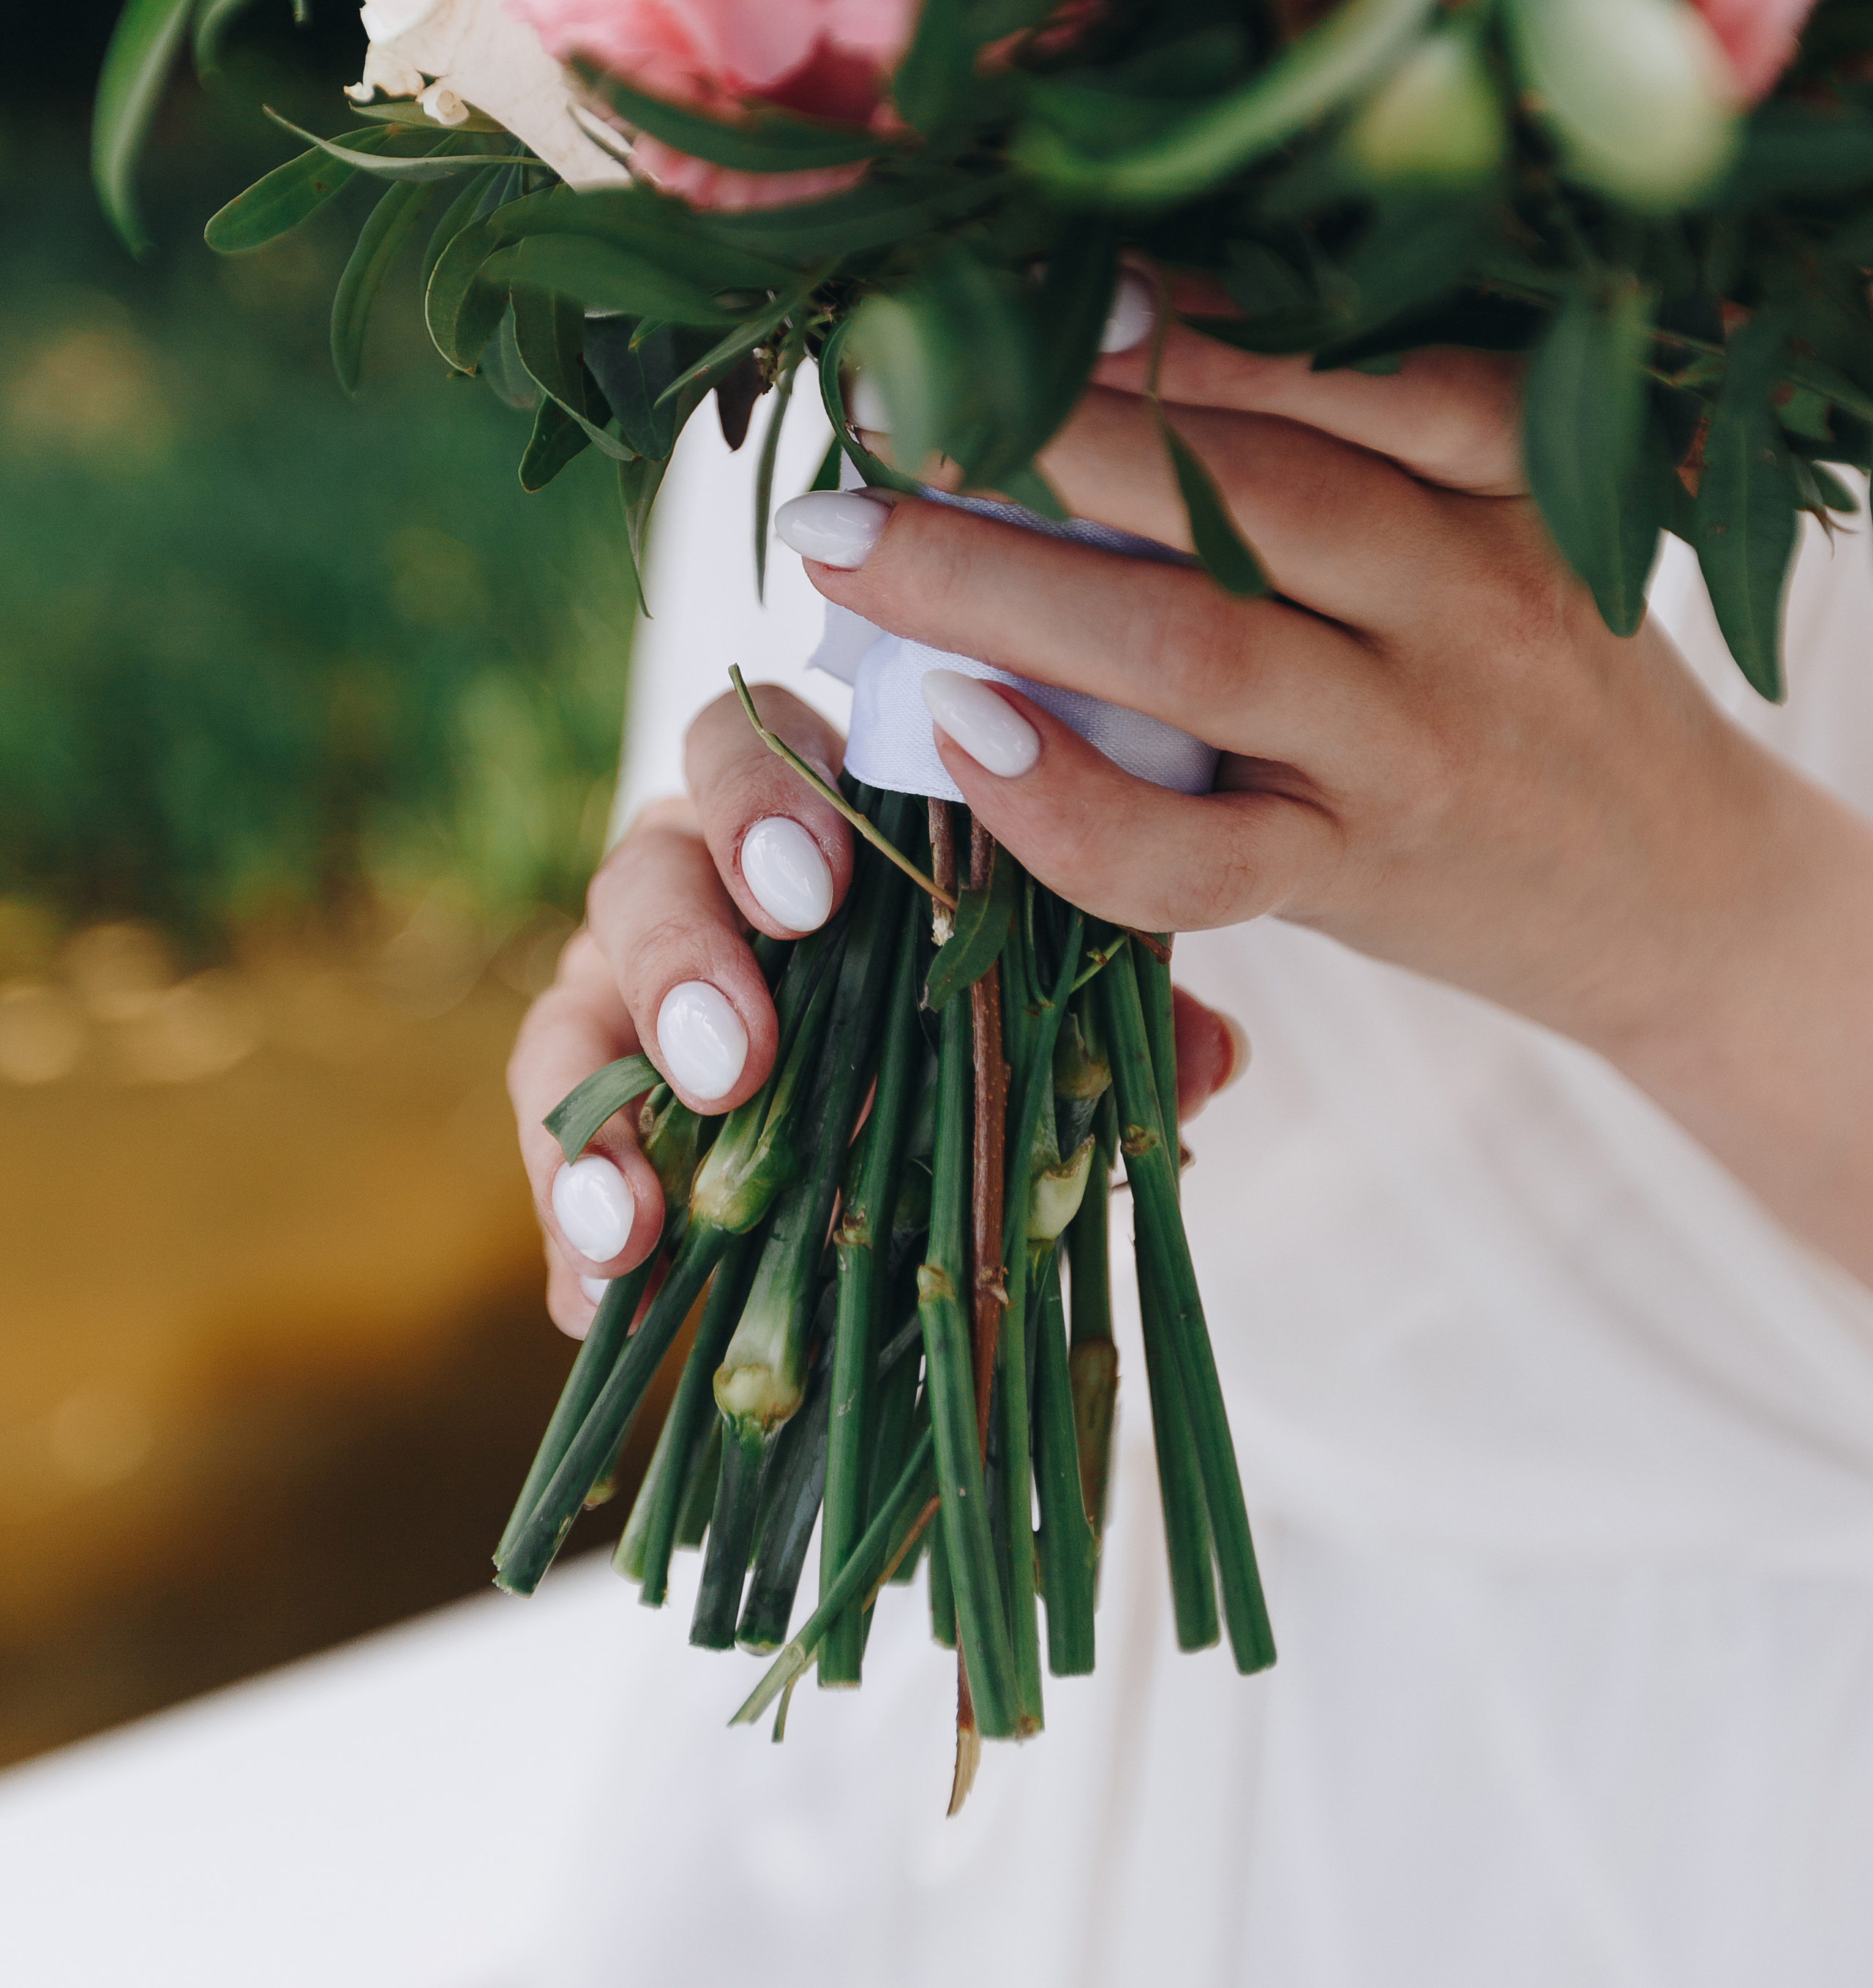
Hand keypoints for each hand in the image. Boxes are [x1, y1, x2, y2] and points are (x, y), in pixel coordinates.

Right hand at [507, 682, 1246, 1334]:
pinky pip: (559, 1143)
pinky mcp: (592, 1095)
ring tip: (638, 1216)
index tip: (817, 892)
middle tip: (732, 1056)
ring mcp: (625, 983)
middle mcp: (693, 874)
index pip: (755, 747)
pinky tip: (593, 1299)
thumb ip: (1114, 1004)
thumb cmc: (976, 981)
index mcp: (805, 806)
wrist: (916, 1076)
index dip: (766, 804)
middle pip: (645, 871)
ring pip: (570, 1010)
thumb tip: (1210, 1057)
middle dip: (681, 959)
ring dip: (594, 1112)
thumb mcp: (1051, 988)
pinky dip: (574, 1219)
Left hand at [777, 330, 1872, 1283]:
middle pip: (1244, 487)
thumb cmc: (1533, 671)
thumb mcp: (1495, 526)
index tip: (1015, 281)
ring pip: (1194, 646)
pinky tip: (958, 738)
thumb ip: (1347, 447)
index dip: (1177, 322)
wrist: (1674, 893)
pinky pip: (1200, 856)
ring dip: (997, 588)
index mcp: (1504, 474)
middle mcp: (1464, 596)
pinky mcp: (1355, 878)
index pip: (1351, 367)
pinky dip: (1067, 805)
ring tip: (844, 543)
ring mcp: (1409, 745)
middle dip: (1043, 431)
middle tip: (875, 390)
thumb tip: (1093, 340)